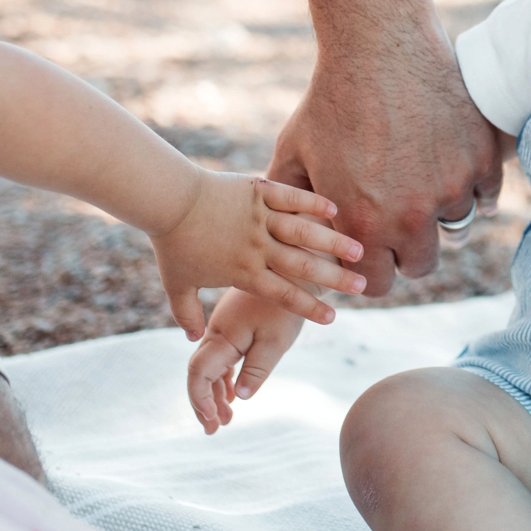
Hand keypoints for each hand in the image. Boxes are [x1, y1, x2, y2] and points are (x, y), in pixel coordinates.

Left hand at [150, 170, 363, 337]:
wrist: (168, 200)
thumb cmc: (171, 243)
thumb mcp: (177, 285)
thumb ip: (187, 314)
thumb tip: (194, 339)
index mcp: (243, 271)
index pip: (283, 294)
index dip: (309, 308)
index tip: (332, 318)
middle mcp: (257, 247)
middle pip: (303, 266)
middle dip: (335, 278)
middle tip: (362, 286)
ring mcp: (260, 217)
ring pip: (304, 233)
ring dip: (333, 242)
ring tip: (358, 250)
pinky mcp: (259, 191)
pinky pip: (291, 197)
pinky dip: (312, 203)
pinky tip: (334, 208)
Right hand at [186, 289, 306, 432]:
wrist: (292, 272)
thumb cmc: (285, 309)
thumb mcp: (276, 342)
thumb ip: (257, 368)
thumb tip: (240, 397)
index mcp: (222, 337)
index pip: (198, 374)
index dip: (200, 400)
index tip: (213, 422)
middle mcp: (216, 333)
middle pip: (199, 374)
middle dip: (204, 404)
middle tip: (214, 430)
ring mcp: (223, 330)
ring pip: (210, 368)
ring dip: (215, 394)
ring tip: (226, 420)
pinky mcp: (233, 327)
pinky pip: (221, 358)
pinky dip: (224, 379)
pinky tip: (231, 396)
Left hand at [268, 48, 500, 295]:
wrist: (379, 45)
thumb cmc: (330, 99)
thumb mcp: (294, 153)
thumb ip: (289, 203)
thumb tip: (285, 237)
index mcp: (364, 224)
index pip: (378, 285)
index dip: (371, 271)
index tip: (370, 251)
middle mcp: (412, 216)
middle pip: (421, 266)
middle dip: (407, 250)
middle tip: (398, 220)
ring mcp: (453, 188)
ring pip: (456, 230)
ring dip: (440, 216)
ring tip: (422, 185)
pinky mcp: (483, 160)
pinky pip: (485, 198)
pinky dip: (472, 190)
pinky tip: (449, 168)